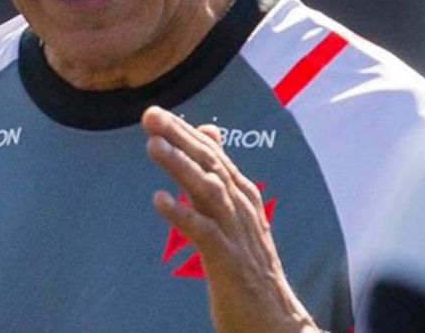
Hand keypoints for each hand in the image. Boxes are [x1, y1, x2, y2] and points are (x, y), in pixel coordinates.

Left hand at [142, 106, 319, 332]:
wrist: (275, 319)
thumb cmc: (249, 264)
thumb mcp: (235, 212)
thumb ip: (218, 174)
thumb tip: (207, 132)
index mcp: (242, 194)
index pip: (211, 154)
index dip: (183, 131)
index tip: (155, 113)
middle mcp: (242, 207)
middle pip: (210, 164)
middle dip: (179, 138)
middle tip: (150, 117)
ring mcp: (237, 233)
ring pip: (208, 191)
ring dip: (180, 167)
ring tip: (153, 147)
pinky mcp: (229, 262)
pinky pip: (204, 233)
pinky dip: (183, 214)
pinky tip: (160, 200)